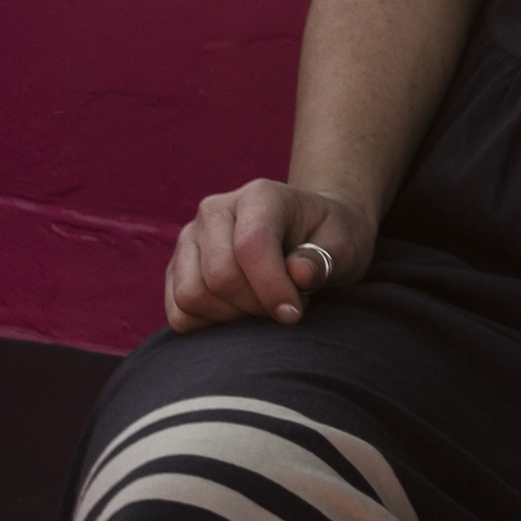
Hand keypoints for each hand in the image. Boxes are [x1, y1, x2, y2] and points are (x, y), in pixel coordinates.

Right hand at [165, 181, 381, 331]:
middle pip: (219, 276)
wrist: (310, 234)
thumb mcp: (343, 243)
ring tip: (264, 307)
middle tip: (286, 308)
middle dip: (256, 306)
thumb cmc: (329, 238)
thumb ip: (324, 258)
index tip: (294, 313)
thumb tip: (298, 274)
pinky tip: (240, 314)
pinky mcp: (177, 268)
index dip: (272, 288)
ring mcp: (190, 238)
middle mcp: (215, 210)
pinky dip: (208, 325)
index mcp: (259, 195)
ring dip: (232, 317)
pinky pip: (177, 313)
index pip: (251, 245)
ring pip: (192, 296)